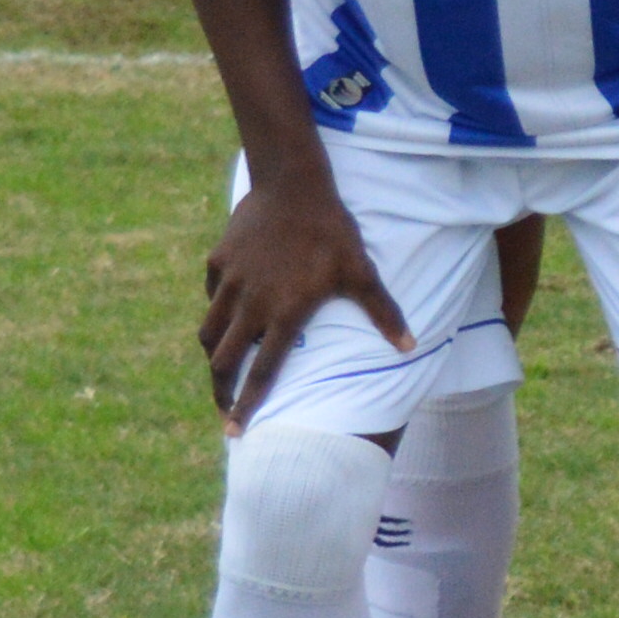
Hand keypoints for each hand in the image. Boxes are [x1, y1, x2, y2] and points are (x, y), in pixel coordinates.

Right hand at [202, 160, 416, 429]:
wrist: (292, 185)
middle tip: (225, 409)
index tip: (236, 432)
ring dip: (214, 355)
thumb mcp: (362, 272)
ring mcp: (229, 284)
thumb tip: (410, 347)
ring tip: (222, 368)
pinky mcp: (217, 263)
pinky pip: (212, 297)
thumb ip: (383, 312)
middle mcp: (250, 305)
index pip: (262, 372)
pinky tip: (229, 314)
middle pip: (222, 361)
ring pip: (209, 332)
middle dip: (220, 391)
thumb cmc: (333, 232)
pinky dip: (217, 312)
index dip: (247, 405)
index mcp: (284, 313)